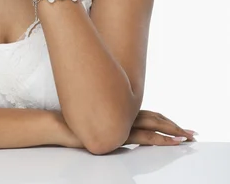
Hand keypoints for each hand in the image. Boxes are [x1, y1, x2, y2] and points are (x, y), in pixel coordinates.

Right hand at [51, 109, 196, 148]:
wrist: (61, 125)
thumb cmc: (75, 121)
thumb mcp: (95, 118)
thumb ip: (108, 117)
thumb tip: (114, 119)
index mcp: (121, 112)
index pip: (150, 115)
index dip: (165, 119)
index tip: (179, 125)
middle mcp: (124, 116)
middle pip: (156, 120)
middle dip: (175, 127)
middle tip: (192, 132)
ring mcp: (122, 126)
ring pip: (153, 127)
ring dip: (172, 133)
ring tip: (186, 138)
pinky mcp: (119, 135)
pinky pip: (143, 137)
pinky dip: (159, 139)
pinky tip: (169, 142)